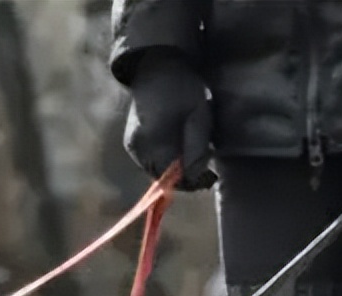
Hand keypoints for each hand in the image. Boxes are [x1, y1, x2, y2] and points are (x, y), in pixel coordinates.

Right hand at [123, 50, 216, 190]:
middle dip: (185, 178)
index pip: (172, 176)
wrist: (156, 68)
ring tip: (194, 160)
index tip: (209, 177)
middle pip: (163, 179)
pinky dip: (167, 163)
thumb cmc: (182, 86)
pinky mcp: (132, 146)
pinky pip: (151, 164)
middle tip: (206, 172)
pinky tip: (180, 153)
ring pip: (157, 173)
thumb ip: (196, 147)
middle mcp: (138, 149)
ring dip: (176, 172)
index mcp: (153, 140)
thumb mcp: (198, 113)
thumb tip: (195, 176)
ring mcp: (132, 148)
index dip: (192, 181)